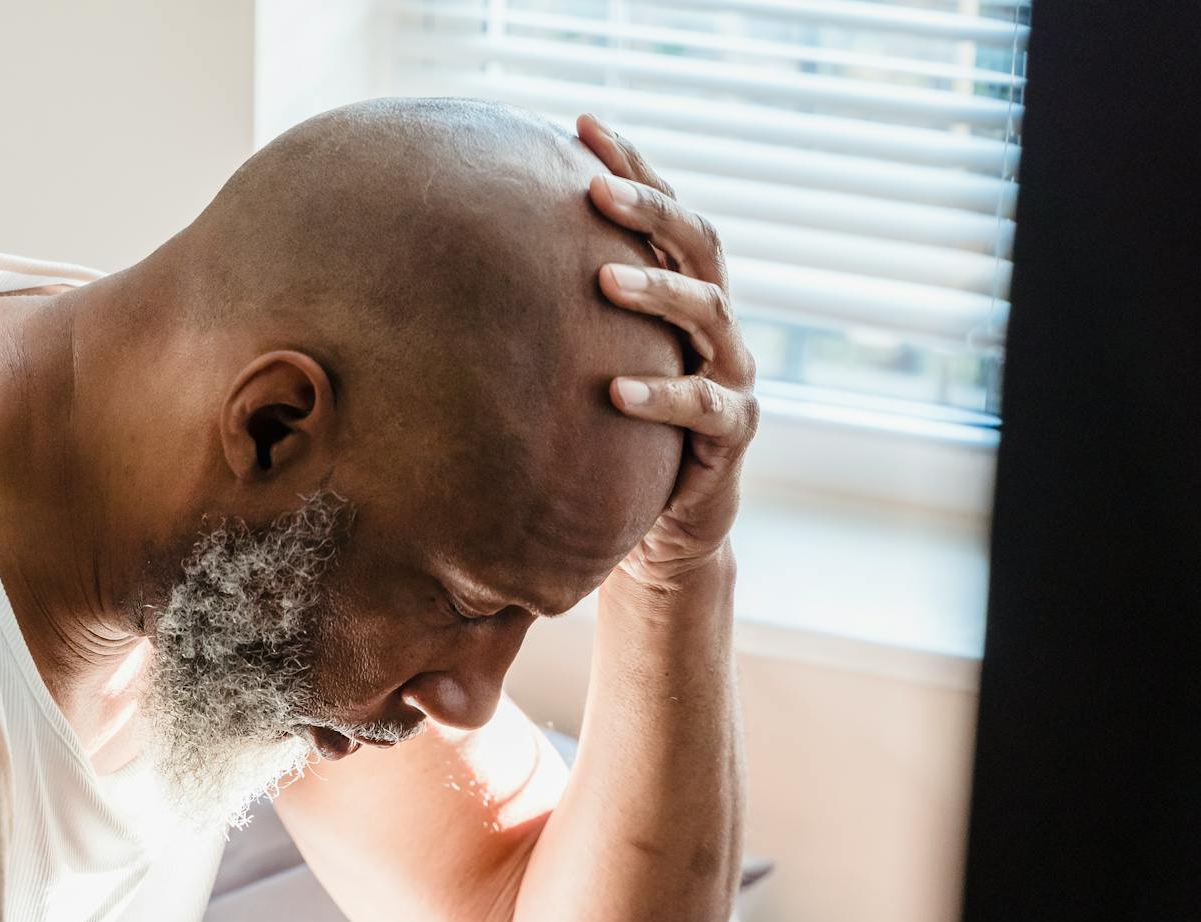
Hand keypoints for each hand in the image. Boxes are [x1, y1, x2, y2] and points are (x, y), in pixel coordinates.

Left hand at [578, 114, 758, 590]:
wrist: (669, 518)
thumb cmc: (619, 426)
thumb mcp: (591, 358)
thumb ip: (562, 306)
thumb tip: (467, 252)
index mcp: (686, 291)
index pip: (666, 211)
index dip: (634, 164)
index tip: (582, 123)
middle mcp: (716, 322)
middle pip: (700, 245)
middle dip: (650, 209)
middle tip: (595, 188)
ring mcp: (732, 374)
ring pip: (710, 316)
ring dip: (656, 291)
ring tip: (603, 278)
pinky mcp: (732, 434)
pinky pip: (705, 407)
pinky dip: (662, 395)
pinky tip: (615, 392)